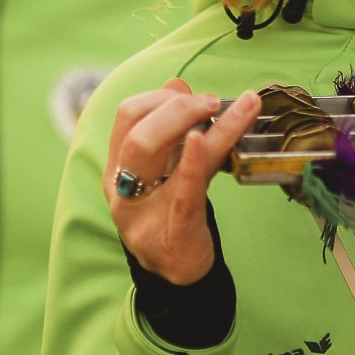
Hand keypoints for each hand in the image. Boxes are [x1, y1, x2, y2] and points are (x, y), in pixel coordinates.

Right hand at [105, 79, 258, 284]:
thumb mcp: (168, 168)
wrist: (177, 272)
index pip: (127, 116)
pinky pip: (182, 192)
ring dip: (195, 121)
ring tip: (234, 107)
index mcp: (120, 168)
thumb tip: (176, 83)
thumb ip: (170, 129)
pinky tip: (207, 140)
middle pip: (137, 132)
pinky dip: (194, 162)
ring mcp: (143, 213)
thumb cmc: (172, 212)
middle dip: (177, 107)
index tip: (192, 94)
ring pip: (154, 154)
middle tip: (212, 101)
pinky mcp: (174, 232)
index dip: (161, 97)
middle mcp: (124, 189)